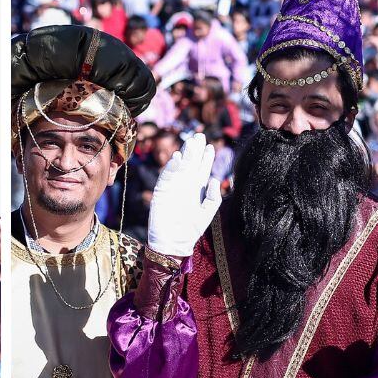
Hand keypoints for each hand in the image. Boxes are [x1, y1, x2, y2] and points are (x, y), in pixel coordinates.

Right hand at [147, 133, 221, 256]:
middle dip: (195, 150)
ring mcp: (173, 186)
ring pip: (180, 166)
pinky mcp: (162, 190)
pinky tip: (178, 157)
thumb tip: (215, 179)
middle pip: (191, 163)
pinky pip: (167, 175)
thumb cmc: (190, 229)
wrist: (172, 242)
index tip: (211, 146)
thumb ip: (213, 198)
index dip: (206, 158)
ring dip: (185, 154)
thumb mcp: (207, 213)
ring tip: (191, 141)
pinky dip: (172, 166)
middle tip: (200, 136)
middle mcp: (185, 185)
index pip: (202, 169)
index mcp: (197, 189)